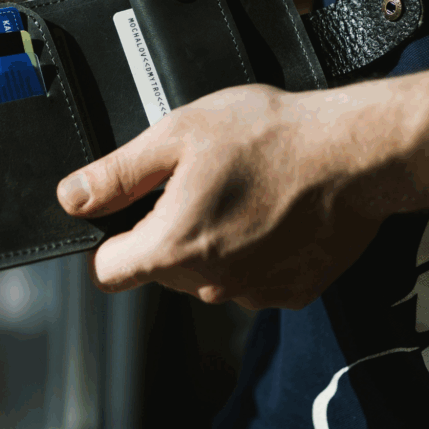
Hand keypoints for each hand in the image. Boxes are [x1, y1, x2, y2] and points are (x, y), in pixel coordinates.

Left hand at [56, 83, 422, 309]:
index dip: (110, 239)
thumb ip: (117, 173)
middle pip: (160, 270)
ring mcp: (254, 293)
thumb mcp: (178, 134)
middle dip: (166, 230)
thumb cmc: (272, 135)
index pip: (109, 272)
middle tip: (197, 181)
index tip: (130, 212)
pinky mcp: (291, 292)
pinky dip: (252, 252)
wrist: (356, 151)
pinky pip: (252, 280)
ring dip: (210, 242)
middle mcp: (211, 284)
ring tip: (239, 190)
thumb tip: (72, 198)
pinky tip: (270, 211)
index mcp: (174, 246)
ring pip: (206, 276)